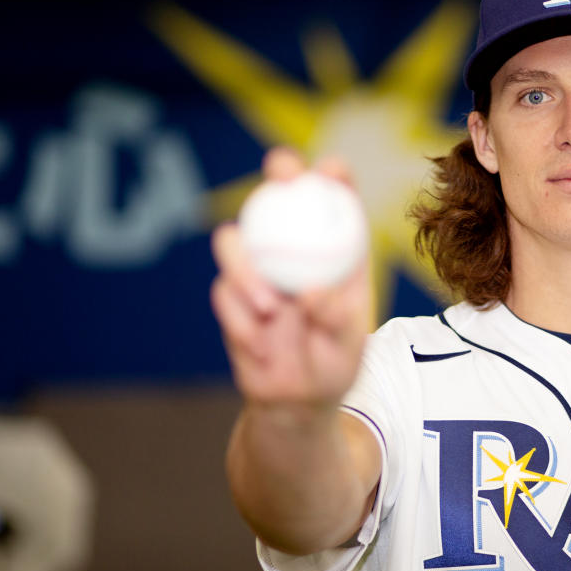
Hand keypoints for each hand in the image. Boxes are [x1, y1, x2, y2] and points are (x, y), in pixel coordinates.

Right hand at [211, 147, 370, 414]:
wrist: (296, 402)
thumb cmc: (333, 366)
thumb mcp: (347, 348)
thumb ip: (336, 320)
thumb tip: (311, 291)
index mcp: (334, 256)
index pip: (336, 206)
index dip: (334, 178)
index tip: (332, 168)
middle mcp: (293, 253)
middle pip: (280, 199)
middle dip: (280, 174)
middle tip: (282, 178)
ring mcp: (257, 272)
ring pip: (236, 241)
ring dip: (245, 265)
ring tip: (268, 307)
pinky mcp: (231, 298)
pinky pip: (223, 293)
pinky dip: (239, 319)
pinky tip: (258, 346)